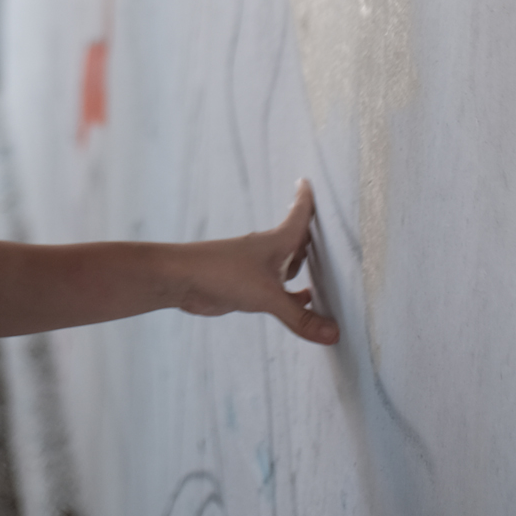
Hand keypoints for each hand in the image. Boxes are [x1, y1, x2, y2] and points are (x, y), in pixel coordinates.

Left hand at [173, 179, 338, 344]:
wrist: (182, 280)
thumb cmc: (222, 274)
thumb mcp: (267, 296)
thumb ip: (300, 317)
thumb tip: (334, 334)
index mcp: (277, 242)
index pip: (299, 216)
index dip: (307, 199)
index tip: (309, 181)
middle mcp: (268, 252)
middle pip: (296, 241)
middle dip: (313, 239)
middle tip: (332, 236)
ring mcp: (256, 268)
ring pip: (286, 266)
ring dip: (302, 269)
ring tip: (326, 276)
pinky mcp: (246, 286)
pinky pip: (277, 287)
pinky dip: (291, 294)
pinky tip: (302, 302)